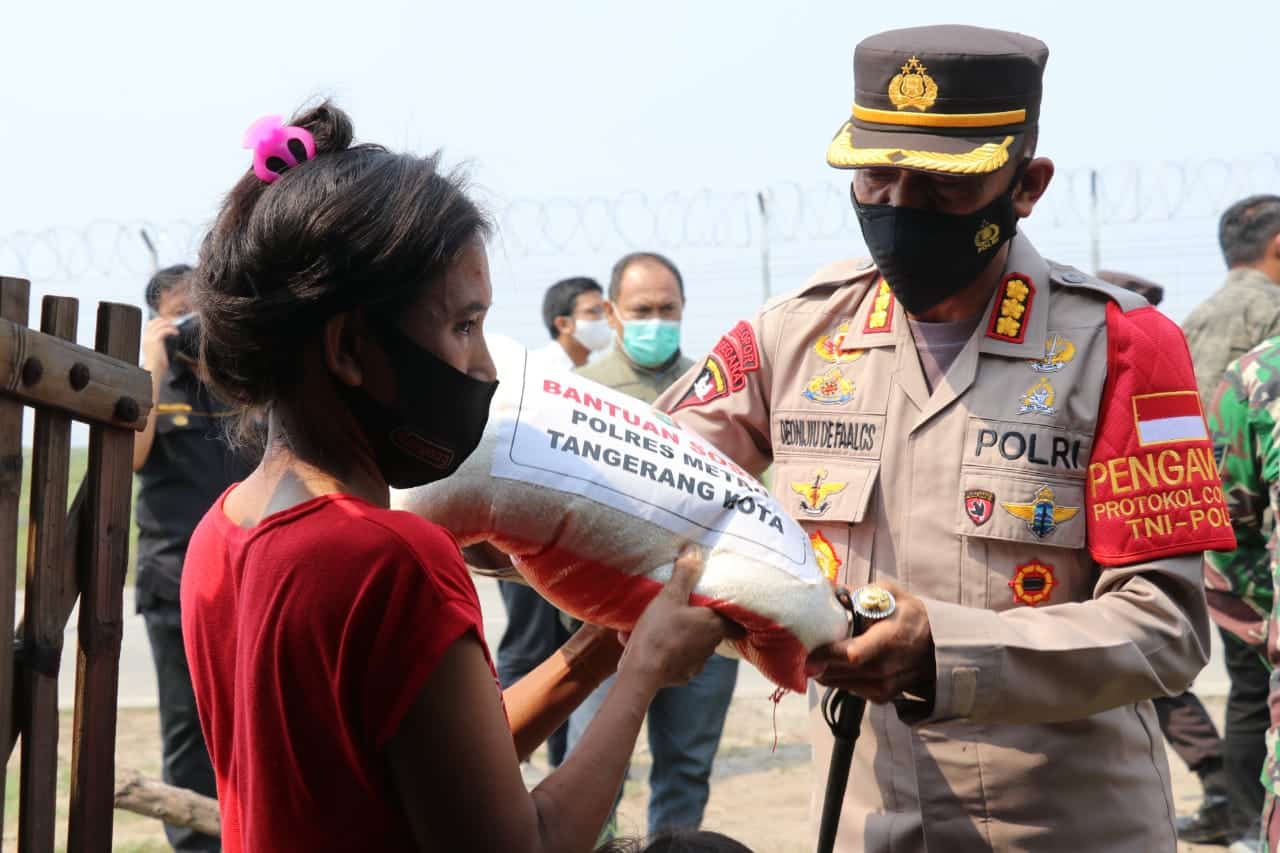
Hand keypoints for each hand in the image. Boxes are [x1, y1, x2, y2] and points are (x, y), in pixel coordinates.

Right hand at [142, 316, 177, 374]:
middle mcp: (146, 337)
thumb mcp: (157, 351)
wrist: (153, 370)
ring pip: (159, 324)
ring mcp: (150, 338)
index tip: (168, 324)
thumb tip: (167, 339)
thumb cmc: (156, 364)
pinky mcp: (155, 340)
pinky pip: (164, 330)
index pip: (150, 324)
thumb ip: (160, 344)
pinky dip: (171, 329)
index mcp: (145, 339)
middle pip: (154, 322)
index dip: (159, 322)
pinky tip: (176, 333)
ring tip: (175, 329)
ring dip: (169, 325)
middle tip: (173, 324)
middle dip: (164, 321)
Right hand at [619, 544, 733, 690]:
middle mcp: (710, 647)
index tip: (725, 611)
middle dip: (700, 623)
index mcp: (713, 626)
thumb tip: (694, 551)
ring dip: (682, 638)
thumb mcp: (670, 596)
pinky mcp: (682, 676)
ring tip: (661, 628)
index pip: (735, 625)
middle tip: (685, 612)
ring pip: (694, 647)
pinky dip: (669, 653)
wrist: (642, 672)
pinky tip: (651, 646)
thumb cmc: (660, 631)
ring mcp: (697, 665)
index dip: (731, 617)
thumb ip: (684, 574)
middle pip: (712, 633)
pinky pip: (678, 661)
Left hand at [804, 579, 934, 703]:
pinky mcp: (881, 697)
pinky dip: (836, 676)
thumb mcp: (889, 593)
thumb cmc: (909, 615)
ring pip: (837, 683)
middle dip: (814, 660)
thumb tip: (826, 588)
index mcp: (889, 639)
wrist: (938, 647)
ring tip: (814, 651)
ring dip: (822, 669)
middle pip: (838, 672)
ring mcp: (884, 687)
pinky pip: (847, 688)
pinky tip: (835, 662)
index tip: (804, 646)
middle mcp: (886, 668)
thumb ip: (857, 592)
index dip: (825, 653)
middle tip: (798, 646)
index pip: (852, 654)